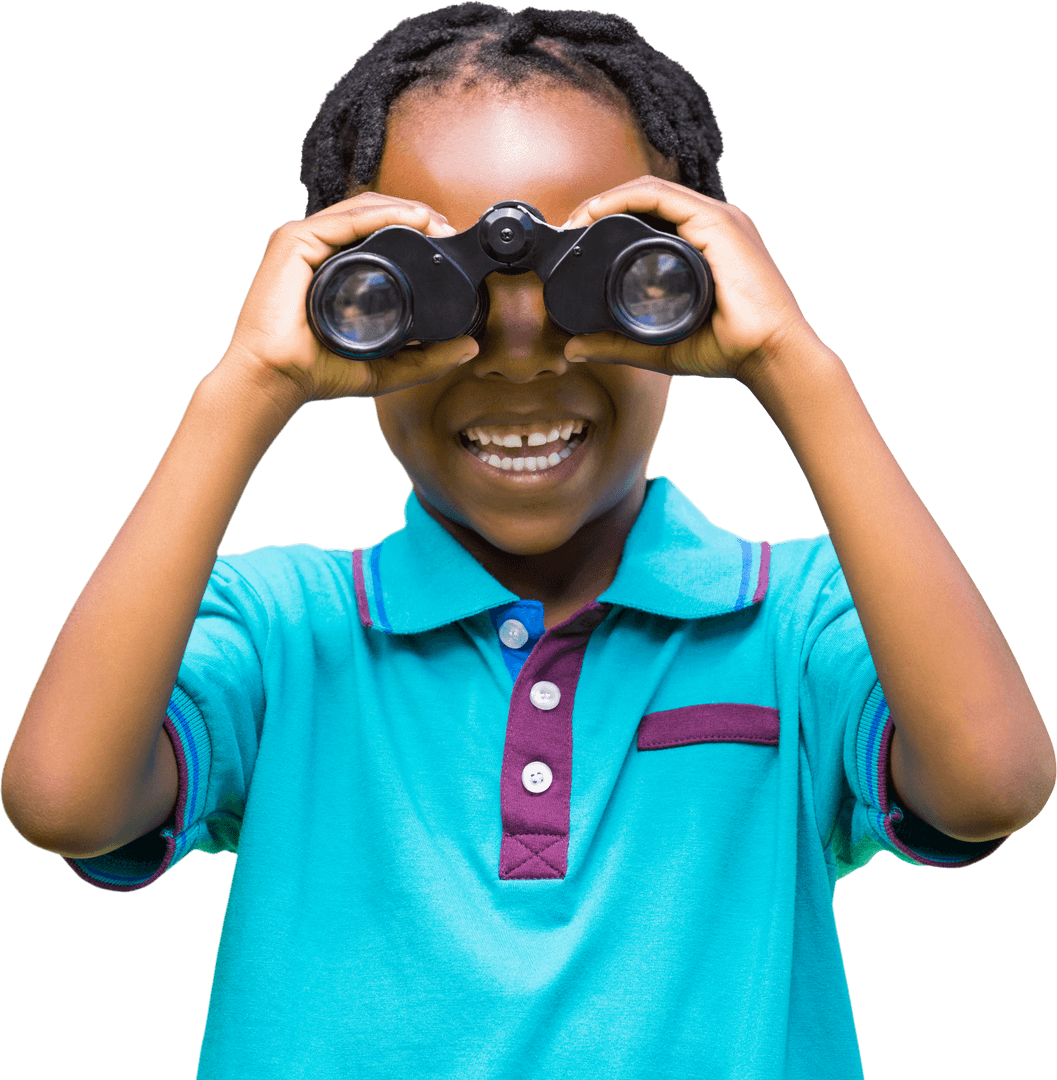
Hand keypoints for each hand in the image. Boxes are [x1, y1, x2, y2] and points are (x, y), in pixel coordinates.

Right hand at [220, 193, 479, 408]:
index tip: (448, 244)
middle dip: (416, 216)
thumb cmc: (319, 372)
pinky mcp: (294, 240)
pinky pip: (345, 218)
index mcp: (337, 268)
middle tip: (449, 230)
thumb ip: (427, 360)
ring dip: (406, 210)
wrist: (278, 380)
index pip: (379, 234)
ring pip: (363, 209)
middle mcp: (321, 249)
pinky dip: (382, 214)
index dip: (416, 232)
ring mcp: (306, 241)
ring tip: (438, 223)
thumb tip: (470, 348)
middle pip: (374, 216)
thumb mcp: (386, 367)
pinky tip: (413, 219)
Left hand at [561, 176, 814, 381]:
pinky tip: (600, 210)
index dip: (610, 220)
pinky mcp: (718, 223)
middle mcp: (709, 226)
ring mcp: (716, 219)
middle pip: (647, 199)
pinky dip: (627, 198)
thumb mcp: (658, 346)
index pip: (650, 217)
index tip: (577, 241)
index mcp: (701, 246)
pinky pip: (664, 197)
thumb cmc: (727, 349)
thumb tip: (574, 349)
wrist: (768, 356)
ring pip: (651, 191)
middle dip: (602, 207)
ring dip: (608, 199)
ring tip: (578, 220)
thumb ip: (617, 345)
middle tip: (569, 229)